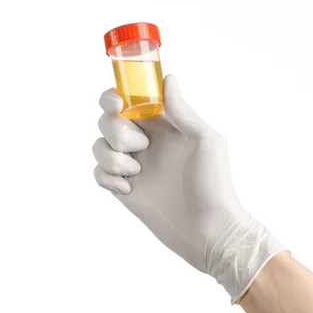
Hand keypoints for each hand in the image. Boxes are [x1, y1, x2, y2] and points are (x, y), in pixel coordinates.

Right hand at [93, 75, 284, 301]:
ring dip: (112, 158)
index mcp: (164, 125)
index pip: (130, 100)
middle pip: (108, 120)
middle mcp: (145, 142)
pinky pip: (98, 173)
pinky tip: (129, 190)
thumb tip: (168, 79)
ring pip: (99, 146)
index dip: (115, 96)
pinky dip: (107, 178)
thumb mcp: (206, 142)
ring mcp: (132, 165)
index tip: (116, 103)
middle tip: (140, 147)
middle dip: (116, 131)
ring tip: (136, 174)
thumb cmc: (214, 186)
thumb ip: (183, 112)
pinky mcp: (123, 189)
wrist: (208, 232)